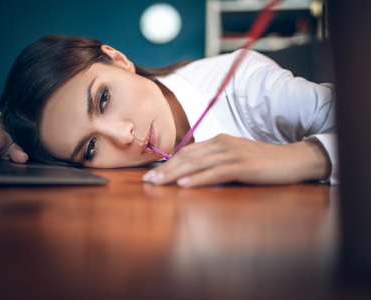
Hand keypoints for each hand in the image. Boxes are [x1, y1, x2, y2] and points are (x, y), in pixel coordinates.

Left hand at [142, 134, 330, 186]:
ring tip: (158, 183)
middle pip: (188, 157)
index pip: (188, 152)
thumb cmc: (262, 162)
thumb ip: (215, 161)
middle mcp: (222, 144)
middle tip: (147, 180)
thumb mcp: (235, 157)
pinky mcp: (242, 165)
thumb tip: (193, 172)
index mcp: (219, 141)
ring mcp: (232, 153)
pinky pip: (215, 172)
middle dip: (165, 169)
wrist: (292, 159)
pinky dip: (198, 178)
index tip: (152, 173)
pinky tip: (184, 184)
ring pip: (197, 164)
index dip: (169, 162)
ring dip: (175, 174)